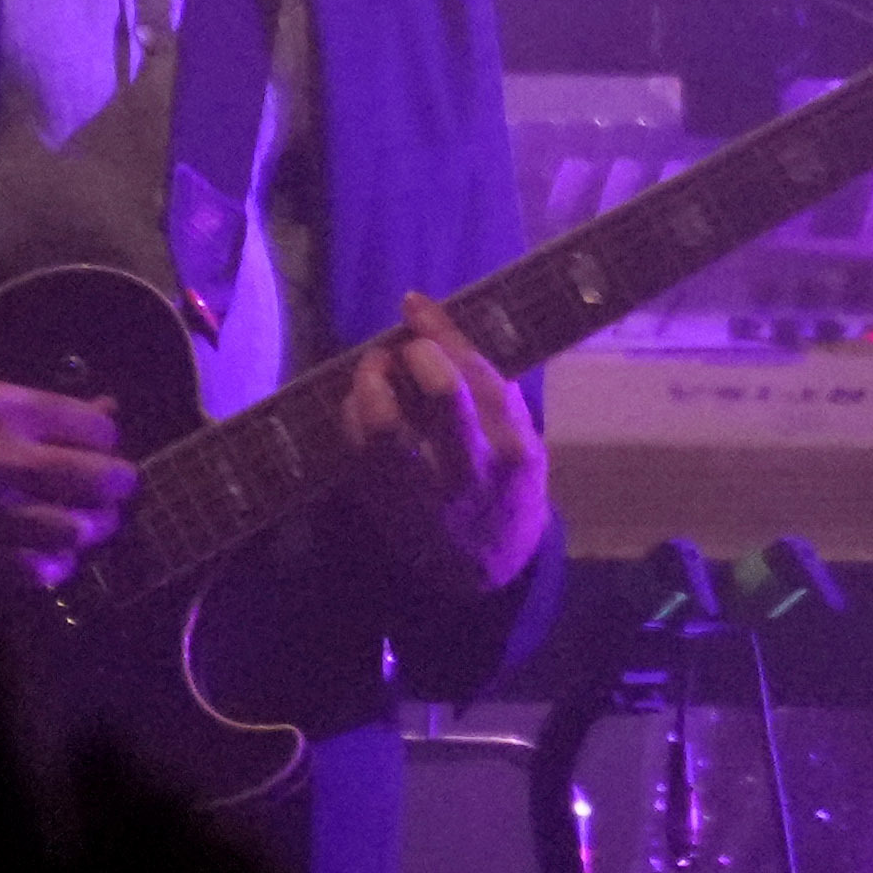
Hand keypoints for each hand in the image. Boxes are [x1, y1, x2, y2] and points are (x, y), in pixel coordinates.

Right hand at [0, 368, 135, 585]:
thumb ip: (47, 407)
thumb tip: (107, 412)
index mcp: (8, 412)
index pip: (95, 430)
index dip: (106, 437)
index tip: (100, 442)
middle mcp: (5, 462)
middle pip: (99, 481)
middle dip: (119, 482)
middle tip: (116, 484)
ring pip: (77, 531)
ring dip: (92, 526)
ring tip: (87, 519)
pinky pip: (37, 571)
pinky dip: (55, 564)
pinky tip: (53, 552)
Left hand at [328, 316, 551, 592]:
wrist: (486, 567)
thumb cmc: (505, 486)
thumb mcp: (519, 438)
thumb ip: (488, 388)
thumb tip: (433, 321)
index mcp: (513, 447)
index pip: (480, 376)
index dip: (441, 332)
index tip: (413, 305)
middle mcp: (472, 469)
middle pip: (442, 394)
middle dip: (412, 356)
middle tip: (397, 351)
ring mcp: (424, 492)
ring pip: (383, 426)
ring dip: (369, 386)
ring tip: (372, 374)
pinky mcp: (384, 506)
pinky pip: (356, 449)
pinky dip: (352, 416)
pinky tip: (360, 405)